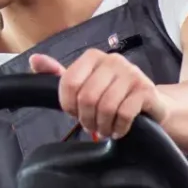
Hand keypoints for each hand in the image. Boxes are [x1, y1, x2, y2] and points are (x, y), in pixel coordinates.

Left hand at [29, 48, 158, 140]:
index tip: (76, 114)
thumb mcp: (85, 84)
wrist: (152, 103)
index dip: (68, 105)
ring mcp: (132, 74)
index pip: (69, 82)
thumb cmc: (114, 94)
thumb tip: (34, 60)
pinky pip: (125, 114)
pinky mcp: (146, 90)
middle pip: (87, 97)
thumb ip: (59, 75)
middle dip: (87, 119)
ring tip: (106, 129)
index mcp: (93, 57)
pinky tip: (119, 130)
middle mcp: (113, 60)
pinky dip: (119, 128)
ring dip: (103, 126)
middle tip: (92, 127)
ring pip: (106, 107)